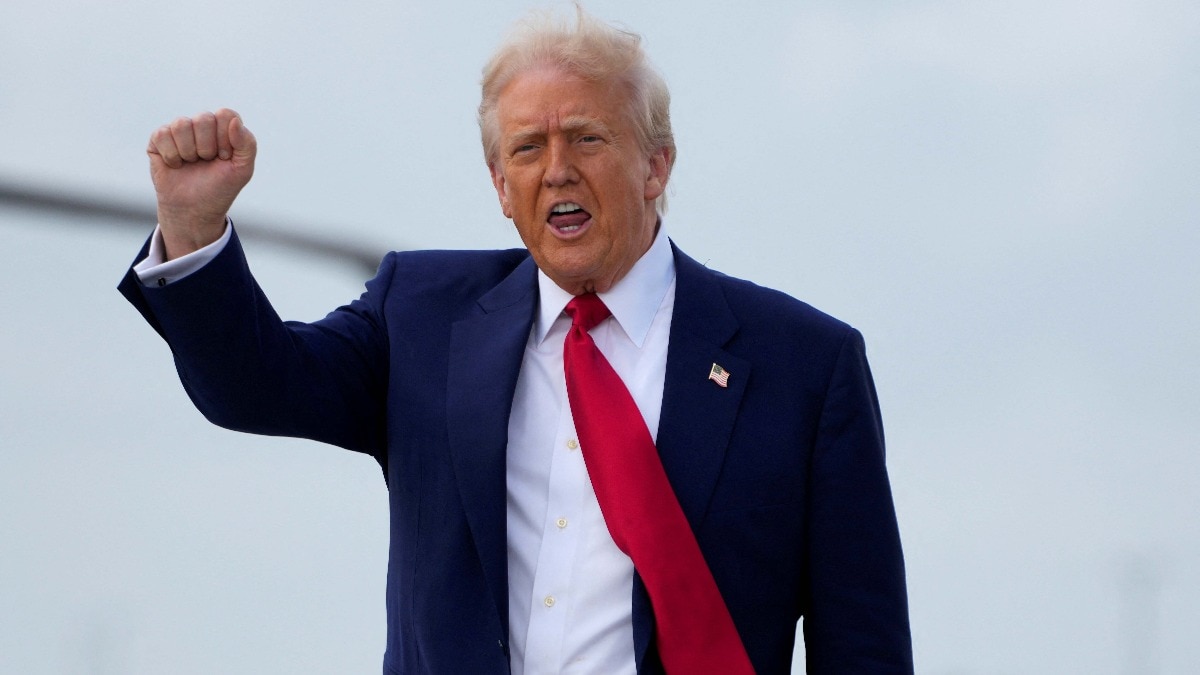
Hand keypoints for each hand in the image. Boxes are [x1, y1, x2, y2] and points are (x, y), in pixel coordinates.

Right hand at [147, 109, 256, 258]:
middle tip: (207, 161)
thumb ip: (247, 144)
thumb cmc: (220, 187)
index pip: (225, 114)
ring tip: (192, 163)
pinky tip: (176, 165)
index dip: (225, 138)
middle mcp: (201, 125)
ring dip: (189, 151)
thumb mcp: (243, 170)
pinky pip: (162, 134)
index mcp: (224, 128)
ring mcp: (180, 130)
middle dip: (207, 147)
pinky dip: (171, 156)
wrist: (195, 209)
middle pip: (204, 118)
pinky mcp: (159, 138)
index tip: (225, 157)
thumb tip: (235, 121)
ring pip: (181, 124)